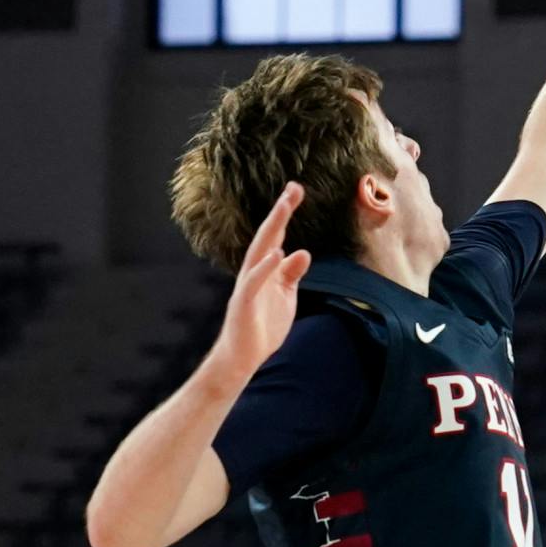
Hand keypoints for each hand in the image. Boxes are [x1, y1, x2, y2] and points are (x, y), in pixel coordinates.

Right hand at [210, 183, 310, 380]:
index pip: (276, 237)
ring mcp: (248, 287)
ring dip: (272, 230)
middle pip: (268, 237)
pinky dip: (265, 267)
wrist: (242, 358)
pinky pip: (254, 282)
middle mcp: (255, 273)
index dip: (285, 214)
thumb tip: (303, 252)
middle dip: (280, 212)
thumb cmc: (263, 327)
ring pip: (259, 252)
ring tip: (284, 209)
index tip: (296, 190)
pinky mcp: (243, 304)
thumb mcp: (285, 297)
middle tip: (293, 188)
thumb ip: (292, 275)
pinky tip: (278, 253)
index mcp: (266, 270)